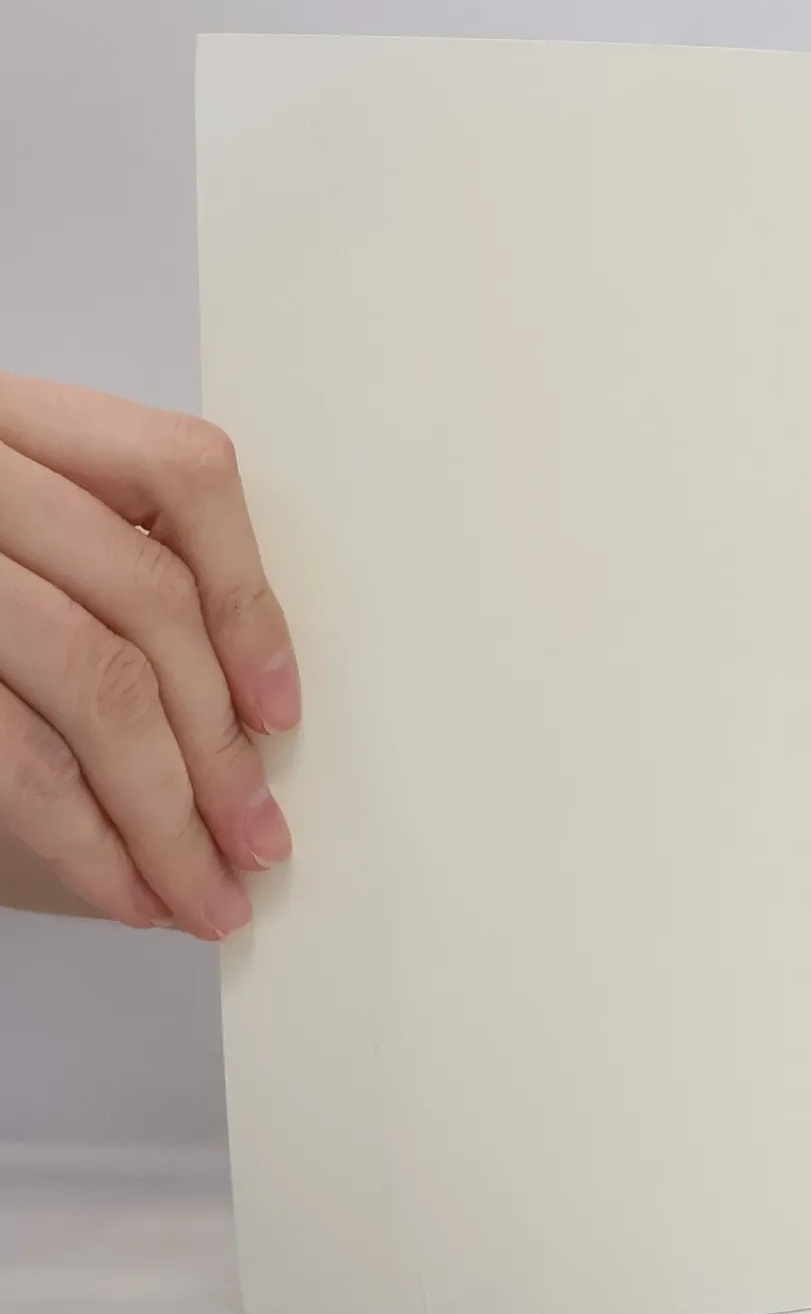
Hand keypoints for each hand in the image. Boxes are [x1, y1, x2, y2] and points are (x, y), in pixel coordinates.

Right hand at [0, 373, 297, 939]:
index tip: (281, 710)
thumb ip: (93, 562)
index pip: (181, 474)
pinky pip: (20, 758)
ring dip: (169, 815)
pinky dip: (88, 839)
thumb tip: (238, 708)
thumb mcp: (7, 519)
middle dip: (221, 747)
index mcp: (15, 418)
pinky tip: (128, 890)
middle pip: (149, 603)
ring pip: (99, 686)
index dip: (249, 599)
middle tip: (260, 843)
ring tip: (208, 895)